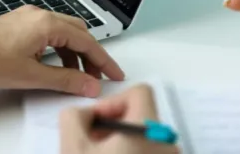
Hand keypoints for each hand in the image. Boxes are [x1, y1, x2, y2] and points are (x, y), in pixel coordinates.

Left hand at [0, 6, 124, 94]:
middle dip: (90, 54)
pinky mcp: (16, 24)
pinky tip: (53, 65)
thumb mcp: (31, 75)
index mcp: (45, 23)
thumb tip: (88, 84)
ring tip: (76, 75)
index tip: (113, 73)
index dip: (103, 59)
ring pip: (61, 32)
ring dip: (73, 53)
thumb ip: (65, 80)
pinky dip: (56, 48)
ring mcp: (25, 18)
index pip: (86, 40)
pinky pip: (46, 33)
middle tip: (97, 75)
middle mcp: (37, 15)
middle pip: (77, 32)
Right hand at [59, 85, 178, 153]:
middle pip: (140, 114)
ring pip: (142, 133)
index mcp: (148, 131)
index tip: (99, 118)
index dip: (113, 100)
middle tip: (93, 140)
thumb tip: (80, 113)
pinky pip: (148, 148)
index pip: (140, 92)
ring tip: (99, 153)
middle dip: (112, 123)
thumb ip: (73, 116)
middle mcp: (166, 143)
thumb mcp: (73, 146)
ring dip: (118, 139)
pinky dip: (128, 151)